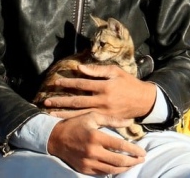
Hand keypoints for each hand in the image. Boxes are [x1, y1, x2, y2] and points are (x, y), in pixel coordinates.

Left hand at [42, 63, 156, 119]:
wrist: (143, 101)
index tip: (56, 82)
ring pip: (79, 114)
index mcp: (104, 87)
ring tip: (49, 113)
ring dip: (63, 113)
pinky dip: (75, 121)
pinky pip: (87, 120)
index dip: (68, 82)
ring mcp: (103, 112)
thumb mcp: (116, 72)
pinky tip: (65, 121)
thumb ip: (98, 70)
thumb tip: (80, 68)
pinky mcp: (105, 120)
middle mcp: (102, 101)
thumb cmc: (128, 83)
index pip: (82, 84)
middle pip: (77, 101)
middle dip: (60, 101)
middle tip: (46, 101)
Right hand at [47, 112, 145, 174]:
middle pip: (118, 160)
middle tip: (142, 159)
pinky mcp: (84, 169)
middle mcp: (92, 151)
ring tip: (133, 163)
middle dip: (133, 161)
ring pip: (112, 169)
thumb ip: (112, 120)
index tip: (143, 151)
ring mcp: (88, 162)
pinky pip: (102, 173)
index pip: (120, 145)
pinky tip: (119, 167)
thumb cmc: (76, 124)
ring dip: (125, 168)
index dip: (133, 150)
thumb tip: (130, 122)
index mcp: (96, 136)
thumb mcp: (93, 117)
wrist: (56, 138)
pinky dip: (113, 170)